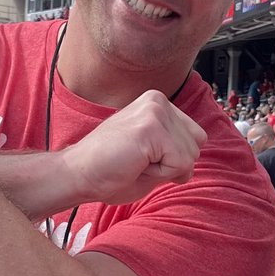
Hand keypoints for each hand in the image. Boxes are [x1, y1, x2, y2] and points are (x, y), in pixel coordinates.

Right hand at [59, 91, 207, 204]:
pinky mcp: (151, 127)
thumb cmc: (110, 170)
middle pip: (196, 146)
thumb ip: (177, 152)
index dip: (175, 159)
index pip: (195, 138)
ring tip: (136, 162)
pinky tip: (136, 164)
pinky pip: (179, 163)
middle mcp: (158, 101)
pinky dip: (160, 173)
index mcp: (158, 104)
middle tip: (138, 162)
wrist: (78, 175)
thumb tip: (193, 160)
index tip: (143, 158)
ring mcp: (155, 111)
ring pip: (189, 156)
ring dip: (165, 170)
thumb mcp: (153, 157)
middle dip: (172, 165)